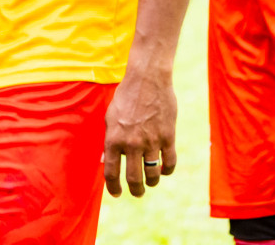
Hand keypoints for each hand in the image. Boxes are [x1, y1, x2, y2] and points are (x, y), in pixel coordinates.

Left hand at [103, 66, 177, 197]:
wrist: (147, 79)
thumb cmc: (125, 97)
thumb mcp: (110, 117)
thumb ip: (110, 139)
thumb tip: (105, 159)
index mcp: (113, 139)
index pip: (111, 172)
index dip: (113, 187)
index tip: (117, 194)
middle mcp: (131, 143)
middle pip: (133, 178)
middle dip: (135, 190)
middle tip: (136, 192)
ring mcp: (151, 142)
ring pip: (152, 174)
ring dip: (151, 183)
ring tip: (150, 183)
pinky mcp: (168, 137)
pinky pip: (169, 163)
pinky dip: (166, 171)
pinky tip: (163, 170)